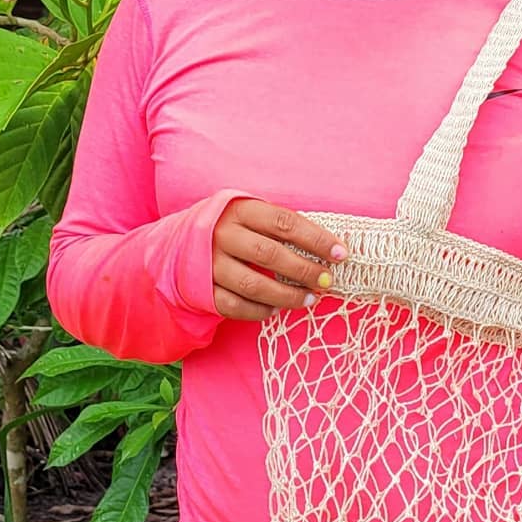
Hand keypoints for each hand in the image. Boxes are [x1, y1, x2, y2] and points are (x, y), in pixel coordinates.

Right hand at [211, 198, 345, 321]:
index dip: (316, 239)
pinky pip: (235, 306)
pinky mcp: (203, 289)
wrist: (180, 244)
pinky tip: (277, 310)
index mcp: (239, 210)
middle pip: (270, 254)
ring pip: (253, 285)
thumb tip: (328, 248)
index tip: (341, 254)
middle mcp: (222, 234)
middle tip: (327, 280)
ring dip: (287, 296)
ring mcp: (210, 264)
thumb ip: (281, 227)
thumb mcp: (251, 214)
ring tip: (310, 299)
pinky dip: (260, 311)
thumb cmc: (231, 228)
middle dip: (304, 270)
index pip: (284, 222)